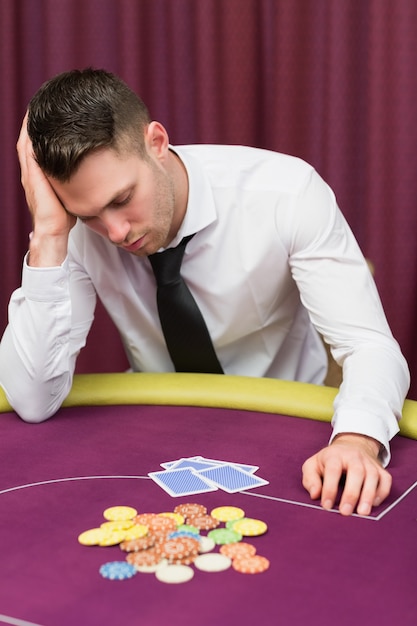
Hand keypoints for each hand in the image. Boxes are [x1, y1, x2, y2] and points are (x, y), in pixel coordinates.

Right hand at [17, 112, 74, 265]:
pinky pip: (28, 146)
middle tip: (48, 98)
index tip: (57, 110)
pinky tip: (37, 117)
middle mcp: (33, 169)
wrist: (54, 232)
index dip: (47, 127)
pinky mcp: (31, 174)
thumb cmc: (66, 217)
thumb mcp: (74, 192)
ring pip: (29, 138)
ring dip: (34, 119)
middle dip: (39, 117)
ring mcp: (30, 171)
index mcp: (42, 173)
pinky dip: (31, 130)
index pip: (42, 143)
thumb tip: (99, 169)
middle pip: (33, 136)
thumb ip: (79, 179)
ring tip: (43, 101)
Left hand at [301, 433, 391, 515]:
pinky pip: (385, 480)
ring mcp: (369, 462)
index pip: (333, 470)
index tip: (326, 506)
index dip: (329, 488)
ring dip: (369, 495)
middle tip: (345, 512)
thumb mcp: (313, 465)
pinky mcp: (380, 469)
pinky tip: (374, 504)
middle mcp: (354, 457)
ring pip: (372, 476)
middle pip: (356, 472)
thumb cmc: (329, 461)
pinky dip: (382, 492)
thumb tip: (315, 494)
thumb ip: (310, 479)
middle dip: (351, 493)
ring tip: (363, 512)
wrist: (351, 445)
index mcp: (335, 455)